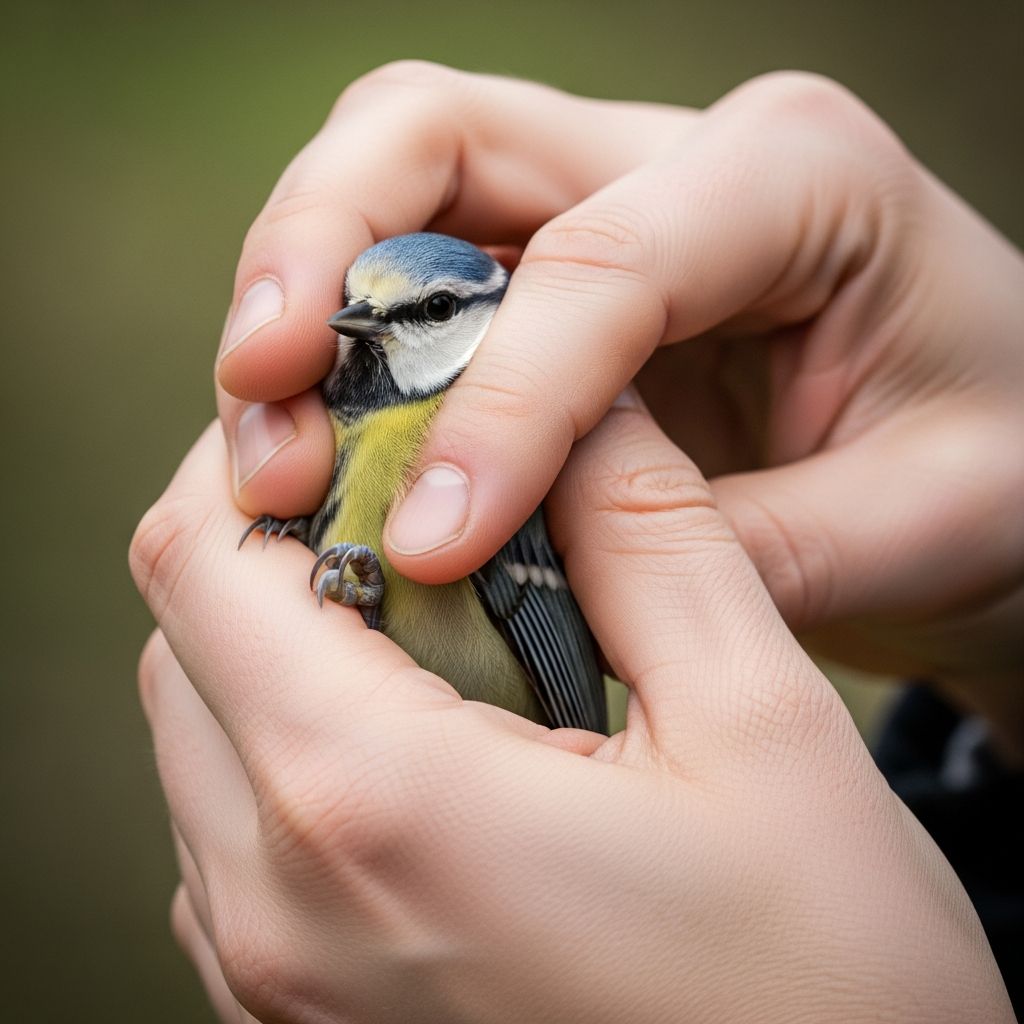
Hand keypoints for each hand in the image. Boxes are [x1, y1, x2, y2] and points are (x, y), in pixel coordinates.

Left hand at [130, 407, 1011, 1022]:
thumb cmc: (827, 993)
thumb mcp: (763, 726)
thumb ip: (650, 534)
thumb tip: (580, 413)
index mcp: (376, 806)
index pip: (200, 561)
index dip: (258, 457)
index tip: (354, 421)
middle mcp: (282, 903)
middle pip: (188, 638)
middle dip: (279, 536)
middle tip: (414, 503)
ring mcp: (273, 979)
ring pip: (200, 731)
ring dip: (287, 640)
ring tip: (434, 618)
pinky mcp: (299, 1018)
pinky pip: (234, 830)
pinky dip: (297, 743)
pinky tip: (425, 737)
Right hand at [213, 64, 1023, 718]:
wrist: (988, 454)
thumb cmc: (985, 470)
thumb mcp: (916, 520)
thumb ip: (739, 552)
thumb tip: (549, 580)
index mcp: (796, 178)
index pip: (599, 262)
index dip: (498, 400)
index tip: (429, 540)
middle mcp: (672, 160)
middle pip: (433, 137)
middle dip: (319, 259)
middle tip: (261, 405)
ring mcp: (594, 208)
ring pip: (390, 191)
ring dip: (301, 313)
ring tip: (268, 455)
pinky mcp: (544, 285)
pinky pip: (409, 285)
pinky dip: (341, 364)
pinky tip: (318, 457)